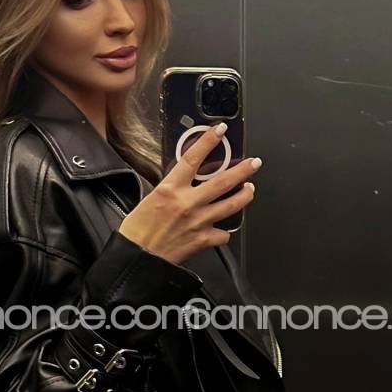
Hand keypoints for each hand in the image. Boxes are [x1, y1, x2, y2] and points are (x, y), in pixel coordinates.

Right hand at [118, 123, 261, 266]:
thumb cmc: (136, 232)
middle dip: (242, 170)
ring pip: (231, 205)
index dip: (208, 142)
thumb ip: (170, 189)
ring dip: (245, 196)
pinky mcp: (203, 240)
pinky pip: (223, 234)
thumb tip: (182, 182)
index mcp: (170, 189)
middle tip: (254, 163)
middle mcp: (188, 203)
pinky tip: (225, 229)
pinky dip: (225, 231)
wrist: (137, 260)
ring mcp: (199, 222)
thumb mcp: (149, 199)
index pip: (192, 158)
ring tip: (250, 189)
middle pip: (223, 181)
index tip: (219, 131)